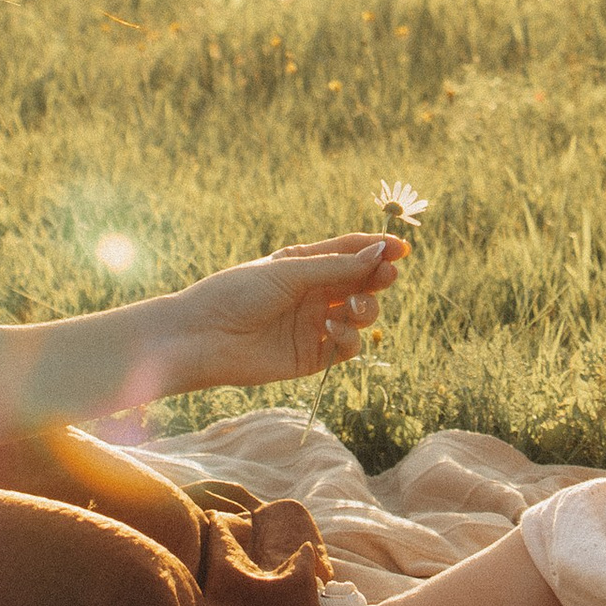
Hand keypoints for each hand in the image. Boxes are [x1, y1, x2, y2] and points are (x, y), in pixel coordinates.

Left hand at [170, 233, 408, 391]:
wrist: (203, 337)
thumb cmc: (238, 293)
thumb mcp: (289, 272)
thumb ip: (337, 267)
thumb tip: (381, 253)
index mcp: (303, 264)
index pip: (350, 252)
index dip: (377, 249)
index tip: (402, 248)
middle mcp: (312, 293)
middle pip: (360, 283)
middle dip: (378, 278)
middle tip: (388, 275)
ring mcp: (314, 326)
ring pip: (359, 315)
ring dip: (366, 309)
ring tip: (355, 306)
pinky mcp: (312, 357)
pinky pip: (346, 346)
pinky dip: (348, 338)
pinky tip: (333, 329)